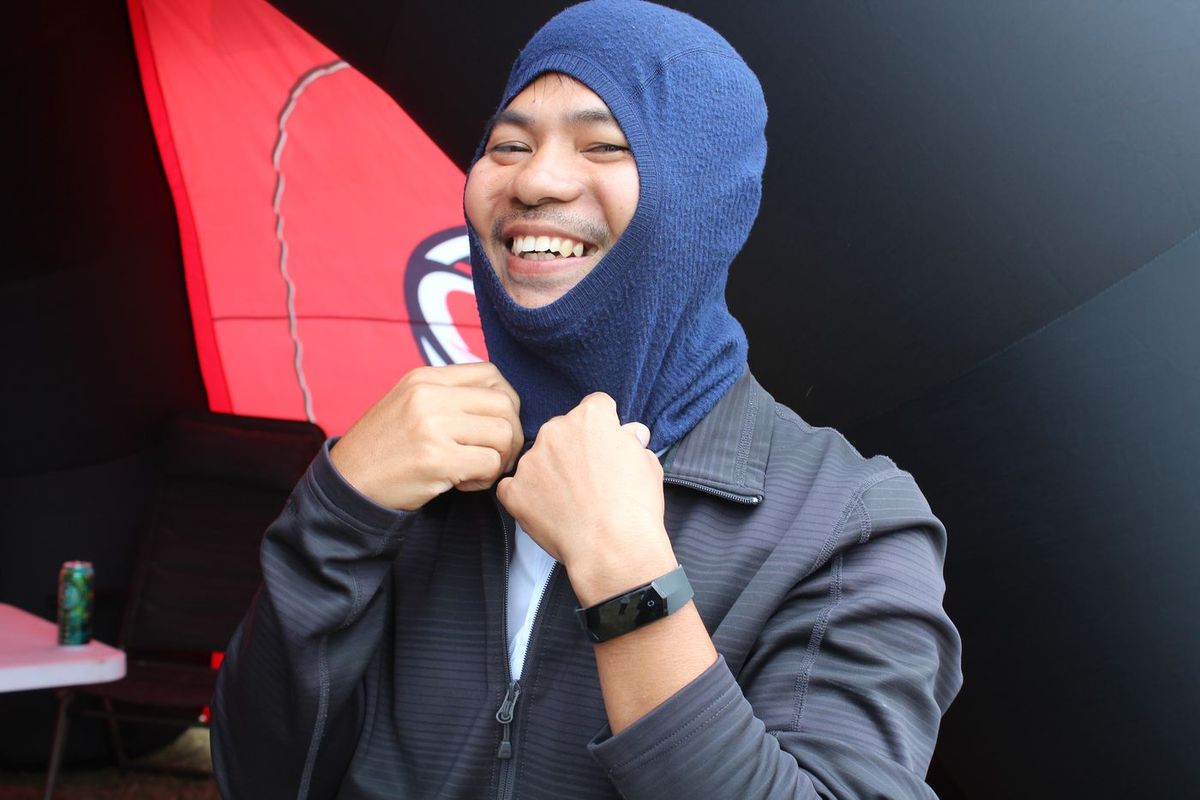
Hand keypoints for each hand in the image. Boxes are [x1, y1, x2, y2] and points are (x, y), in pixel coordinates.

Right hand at [330, 362, 522, 509]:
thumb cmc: (384, 448)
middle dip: (511, 435)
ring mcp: (432, 426)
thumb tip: (501, 399)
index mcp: (424, 378)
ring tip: (474, 470)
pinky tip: (463, 484)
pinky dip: (485, 479)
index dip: (506, 402)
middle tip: (494, 456)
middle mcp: (429, 396)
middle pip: (505, 404)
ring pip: (503, 435)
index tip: (495, 425)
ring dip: (498, 459)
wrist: (348, 484)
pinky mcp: (436, 459)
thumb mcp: (409, 404)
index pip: (491, 374)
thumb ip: (447, 396)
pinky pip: (489, 464)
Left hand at [496, 393, 675, 604]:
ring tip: (571, 501)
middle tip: (589, 479)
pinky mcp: (514, 490)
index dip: (604, 428)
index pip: (594, 407)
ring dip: (550, 472)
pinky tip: (547, 511)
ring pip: (538, 458)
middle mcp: (556, 430)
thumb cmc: (635, 507)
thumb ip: (633, 442)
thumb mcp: (648, 464)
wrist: (612, 547)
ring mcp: (531, 460)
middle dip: (573, 448)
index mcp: (590, 418)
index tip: (606, 445)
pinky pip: (513, 487)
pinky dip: (526, 497)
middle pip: (562, 430)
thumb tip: (631, 434)